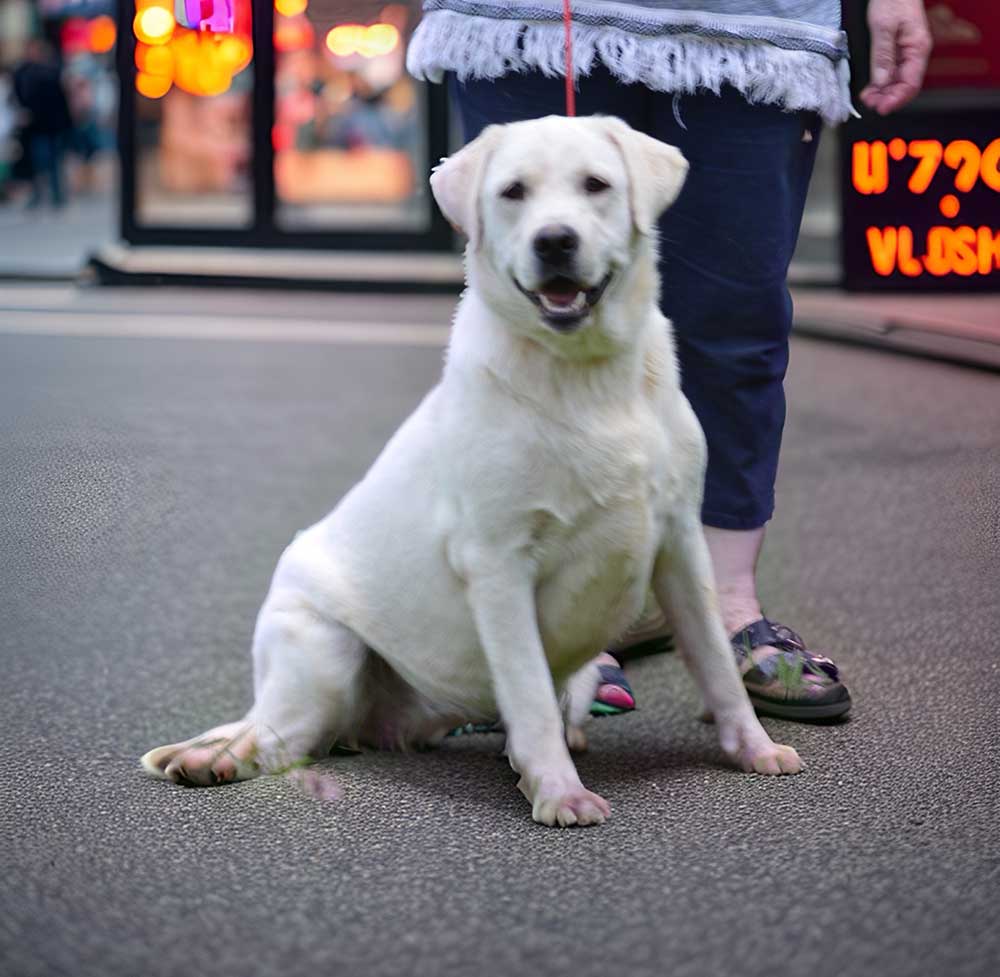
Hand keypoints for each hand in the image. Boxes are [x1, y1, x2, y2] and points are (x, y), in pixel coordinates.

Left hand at [859, 0, 932, 114]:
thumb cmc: (893, 0)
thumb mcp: (883, 27)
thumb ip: (882, 55)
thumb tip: (881, 81)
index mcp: (918, 47)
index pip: (911, 82)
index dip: (896, 99)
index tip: (881, 108)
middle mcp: (915, 53)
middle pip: (904, 85)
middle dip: (888, 98)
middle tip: (870, 104)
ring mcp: (906, 53)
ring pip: (897, 82)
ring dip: (883, 93)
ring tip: (868, 99)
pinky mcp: (897, 52)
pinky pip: (891, 73)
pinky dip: (881, 84)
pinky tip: (871, 89)